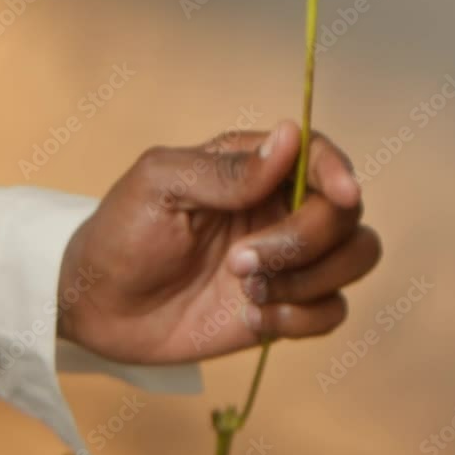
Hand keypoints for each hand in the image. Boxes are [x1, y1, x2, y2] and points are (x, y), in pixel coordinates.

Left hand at [58, 120, 381, 363]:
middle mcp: (280, 208)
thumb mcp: (160, 185)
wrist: (98, 307)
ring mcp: (288, 260)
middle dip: (304, 240)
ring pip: (356, 257)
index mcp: (253, 168)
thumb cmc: (121, 233)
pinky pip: (333, 311)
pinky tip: (253, 316)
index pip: (319, 154)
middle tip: (241, 260)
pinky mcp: (287, 306)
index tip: (341, 195)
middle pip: (345, 213)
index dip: (338, 172)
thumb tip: (289, 137)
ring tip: (248, 290)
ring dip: (310, 278)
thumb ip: (226, 171)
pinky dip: (303, 317)